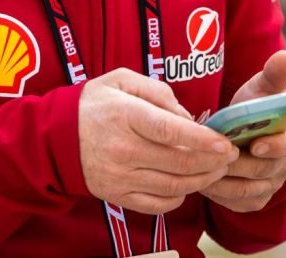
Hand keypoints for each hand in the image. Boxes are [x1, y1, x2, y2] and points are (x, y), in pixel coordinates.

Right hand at [78, 68, 238, 214]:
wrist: (55, 136)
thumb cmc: (94, 103)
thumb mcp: (122, 80)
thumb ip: (158, 91)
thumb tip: (186, 117)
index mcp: (126, 115)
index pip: (171, 132)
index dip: (203, 140)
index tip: (225, 143)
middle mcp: (123, 149)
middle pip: (178, 163)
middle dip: (211, 162)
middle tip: (229, 157)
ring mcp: (120, 177)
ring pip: (172, 187)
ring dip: (201, 181)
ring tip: (216, 170)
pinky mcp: (117, 195)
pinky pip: (156, 205)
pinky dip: (178, 198)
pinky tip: (188, 185)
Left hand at [200, 51, 285, 212]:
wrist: (242, 133)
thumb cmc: (253, 108)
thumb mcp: (260, 90)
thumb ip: (273, 75)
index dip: (274, 146)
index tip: (254, 144)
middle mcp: (285, 165)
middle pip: (264, 170)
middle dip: (237, 163)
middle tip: (212, 154)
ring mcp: (271, 185)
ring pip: (248, 189)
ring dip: (223, 179)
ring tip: (200, 165)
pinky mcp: (255, 200)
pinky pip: (237, 203)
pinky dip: (219, 194)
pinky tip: (201, 179)